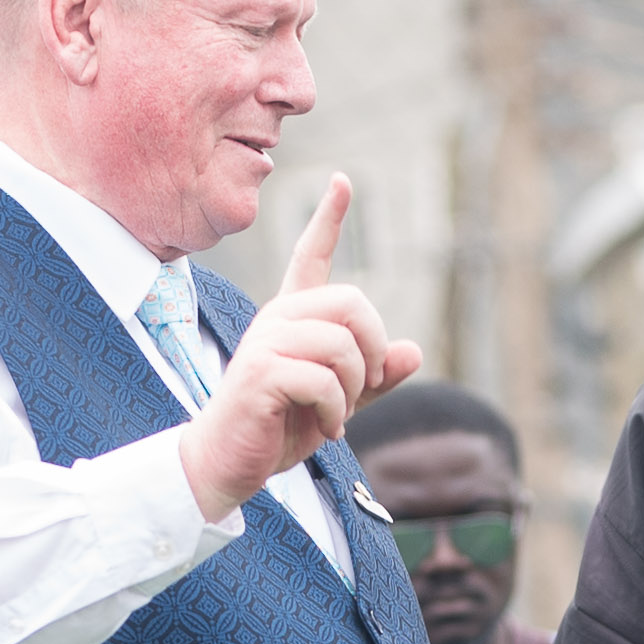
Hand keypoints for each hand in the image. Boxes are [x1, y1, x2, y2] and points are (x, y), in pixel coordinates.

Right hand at [175, 177, 421, 515]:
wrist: (230, 462)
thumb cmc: (280, 428)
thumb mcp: (339, 401)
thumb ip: (374, 379)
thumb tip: (413, 351)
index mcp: (293, 316)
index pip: (311, 256)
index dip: (329, 218)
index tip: (342, 181)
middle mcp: (278, 318)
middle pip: (353, 302)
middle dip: (373, 350)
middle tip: (364, 389)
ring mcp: (266, 342)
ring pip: (342, 345)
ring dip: (355, 389)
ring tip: (339, 416)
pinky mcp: (261, 373)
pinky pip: (324, 380)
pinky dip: (337, 412)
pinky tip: (326, 430)